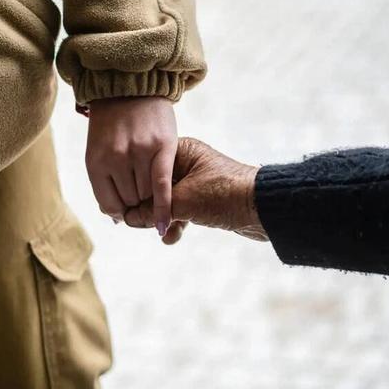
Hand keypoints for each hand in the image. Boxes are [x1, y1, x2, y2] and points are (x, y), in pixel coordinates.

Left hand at [86, 97, 176, 234]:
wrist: (130, 87)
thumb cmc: (113, 123)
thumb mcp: (98, 150)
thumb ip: (105, 183)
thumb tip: (117, 219)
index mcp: (96, 162)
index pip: (109, 205)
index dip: (121, 214)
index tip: (129, 212)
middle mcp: (116, 158)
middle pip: (131, 201)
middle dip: (138, 204)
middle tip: (146, 196)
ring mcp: (139, 152)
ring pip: (147, 195)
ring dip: (151, 198)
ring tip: (155, 187)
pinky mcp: (162, 146)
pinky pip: (162, 185)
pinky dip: (164, 208)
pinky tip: (164, 224)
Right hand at [124, 138, 267, 243]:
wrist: (264, 208)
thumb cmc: (224, 194)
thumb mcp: (182, 201)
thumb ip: (152, 210)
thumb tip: (128, 218)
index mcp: (180, 151)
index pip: (145, 167)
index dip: (134, 189)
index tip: (124, 208)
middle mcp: (186, 162)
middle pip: (153, 187)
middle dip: (148, 209)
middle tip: (141, 224)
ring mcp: (195, 181)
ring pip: (166, 202)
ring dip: (162, 220)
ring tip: (161, 233)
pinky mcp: (204, 200)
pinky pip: (180, 211)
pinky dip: (176, 224)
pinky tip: (172, 237)